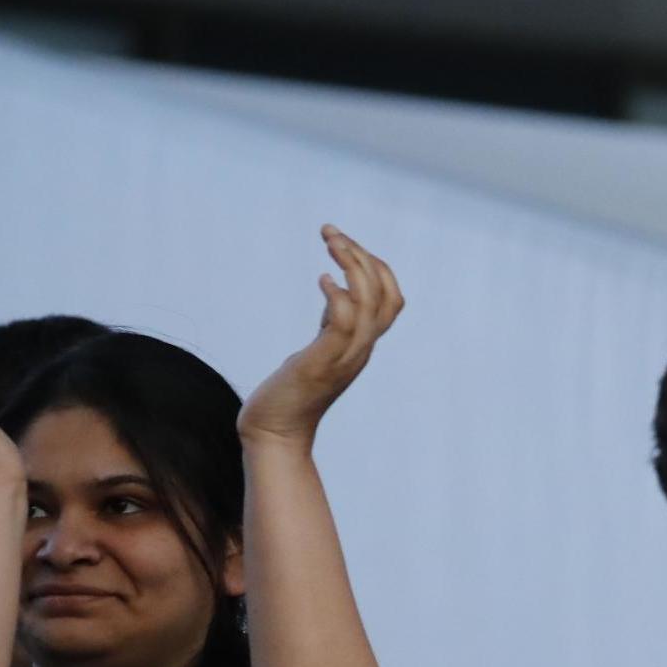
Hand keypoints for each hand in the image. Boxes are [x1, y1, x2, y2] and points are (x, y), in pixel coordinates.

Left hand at [238, 226, 404, 447]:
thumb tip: (335, 291)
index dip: (375, 264)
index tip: (342, 242)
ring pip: (370, 303)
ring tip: (329, 241)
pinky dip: (338, 294)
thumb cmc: (290, 394)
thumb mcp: (318, 348)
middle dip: (362, 255)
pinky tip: (321, 281)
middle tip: (329, 232)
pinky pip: (343, 323)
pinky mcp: (320, 364)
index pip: (391, 298)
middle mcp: (360, 350)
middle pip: (386, 295)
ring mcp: (343, 358)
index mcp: (362, 345)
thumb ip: (332, 322)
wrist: (275, 434)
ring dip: (352, 264)